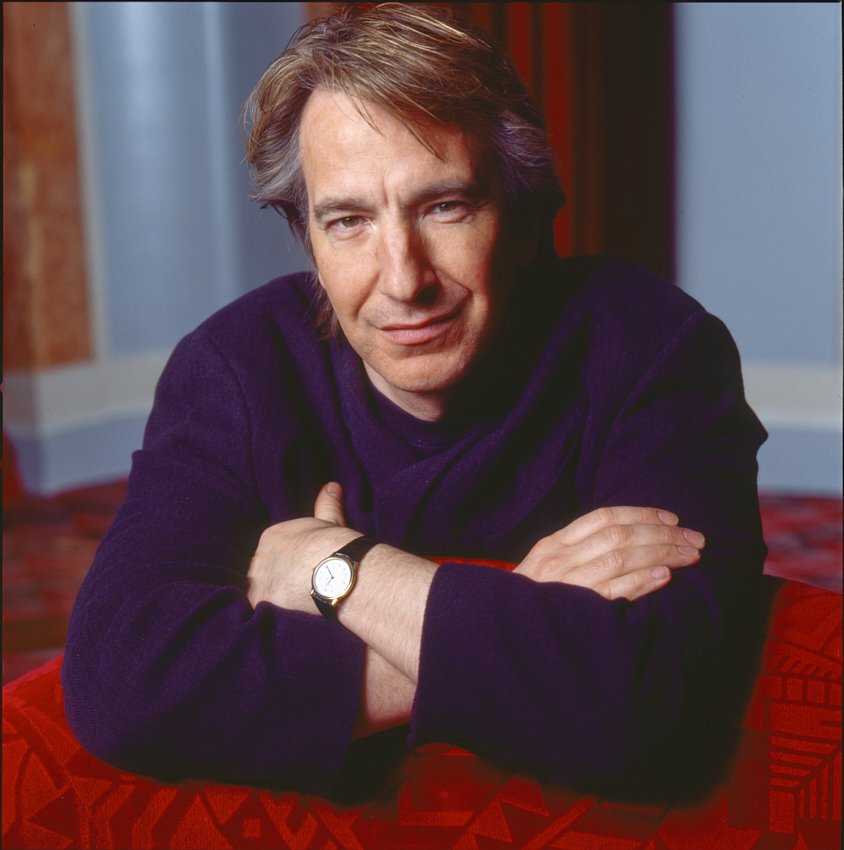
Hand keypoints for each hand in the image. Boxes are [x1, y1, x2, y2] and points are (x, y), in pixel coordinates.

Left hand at [246, 483, 359, 612]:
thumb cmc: (338, 546)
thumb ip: (326, 505)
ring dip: (272, 595)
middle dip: (277, 578)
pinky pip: (258, 609)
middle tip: (299, 588)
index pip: (273, 551)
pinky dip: (269, 612)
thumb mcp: (331, 522)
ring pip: (259, 589)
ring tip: (294, 603)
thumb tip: (331, 486)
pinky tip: (286, 614)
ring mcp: (258, 580)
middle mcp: (260, 557)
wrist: (340, 571)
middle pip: (263, 570)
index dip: (288, 562)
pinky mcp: (261, 601)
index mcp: (272, 536)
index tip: (302, 570)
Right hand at [514, 506, 703, 600]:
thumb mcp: (546, 572)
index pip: (604, 517)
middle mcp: (558, 559)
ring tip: (689, 556)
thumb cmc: (530, 607)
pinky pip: (612, 591)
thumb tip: (626, 544)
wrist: (496, 637)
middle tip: (696, 540)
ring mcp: (564, 584)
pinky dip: (640, 581)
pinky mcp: (572, 611)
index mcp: (553, 545)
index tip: (673, 519)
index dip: (642, 514)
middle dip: (663, 534)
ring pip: (620, 557)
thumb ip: (577, 555)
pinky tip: (664, 577)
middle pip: (619, 534)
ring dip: (661, 553)